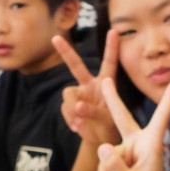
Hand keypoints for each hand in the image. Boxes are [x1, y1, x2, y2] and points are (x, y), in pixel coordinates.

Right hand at [57, 29, 123, 149]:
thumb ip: (95, 112)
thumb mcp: (107, 120)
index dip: (111, 47)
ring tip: (81, 123)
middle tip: (55, 38)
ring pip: (68, 94)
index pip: (109, 63)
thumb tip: (78, 106)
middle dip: (66, 52)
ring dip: (72, 108)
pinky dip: (70, 118)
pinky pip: (64, 108)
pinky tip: (77, 127)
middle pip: (76, 66)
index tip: (114, 30)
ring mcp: (78, 94)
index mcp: (106, 83)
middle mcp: (90, 85)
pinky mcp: (70, 105)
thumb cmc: (109, 126)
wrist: (99, 140)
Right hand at [95, 75, 169, 170]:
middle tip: (106, 80)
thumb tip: (103, 146)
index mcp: (151, 146)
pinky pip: (105, 164)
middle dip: (113, 101)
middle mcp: (139, 144)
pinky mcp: (120, 160)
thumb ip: (115, 167)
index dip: (167, 101)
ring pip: (108, 155)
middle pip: (123, 118)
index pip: (160, 120)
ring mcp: (129, 151)